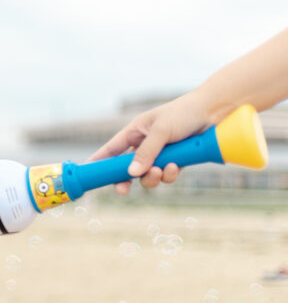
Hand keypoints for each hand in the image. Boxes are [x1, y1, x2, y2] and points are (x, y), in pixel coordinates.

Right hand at [88, 93, 209, 193]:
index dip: (98, 161)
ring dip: (152, 178)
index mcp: (134, 132)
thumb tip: (131, 174)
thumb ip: (146, 153)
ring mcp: (159, 155)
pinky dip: (169, 174)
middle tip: (123, 191)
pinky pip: (166, 176)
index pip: (110, 150)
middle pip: (126, 169)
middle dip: (125, 180)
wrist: (214, 112)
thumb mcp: (161, 131)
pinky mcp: (175, 161)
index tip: (88, 174)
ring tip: (161, 170)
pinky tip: (176, 166)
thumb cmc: (183, 113)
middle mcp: (144, 145)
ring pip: (147, 176)